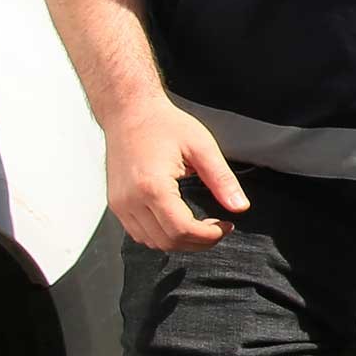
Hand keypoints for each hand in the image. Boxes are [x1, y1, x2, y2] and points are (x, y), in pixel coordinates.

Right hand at [105, 98, 247, 250]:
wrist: (128, 112)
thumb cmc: (162, 124)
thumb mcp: (201, 147)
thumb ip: (222, 180)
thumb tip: (240, 206)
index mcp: (152, 186)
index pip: (182, 230)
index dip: (209, 236)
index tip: (226, 226)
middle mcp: (130, 200)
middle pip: (167, 242)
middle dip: (198, 242)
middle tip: (218, 228)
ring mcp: (119, 204)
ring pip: (151, 242)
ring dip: (180, 241)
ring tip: (201, 225)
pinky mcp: (115, 204)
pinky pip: (138, 233)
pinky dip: (161, 235)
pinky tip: (180, 220)